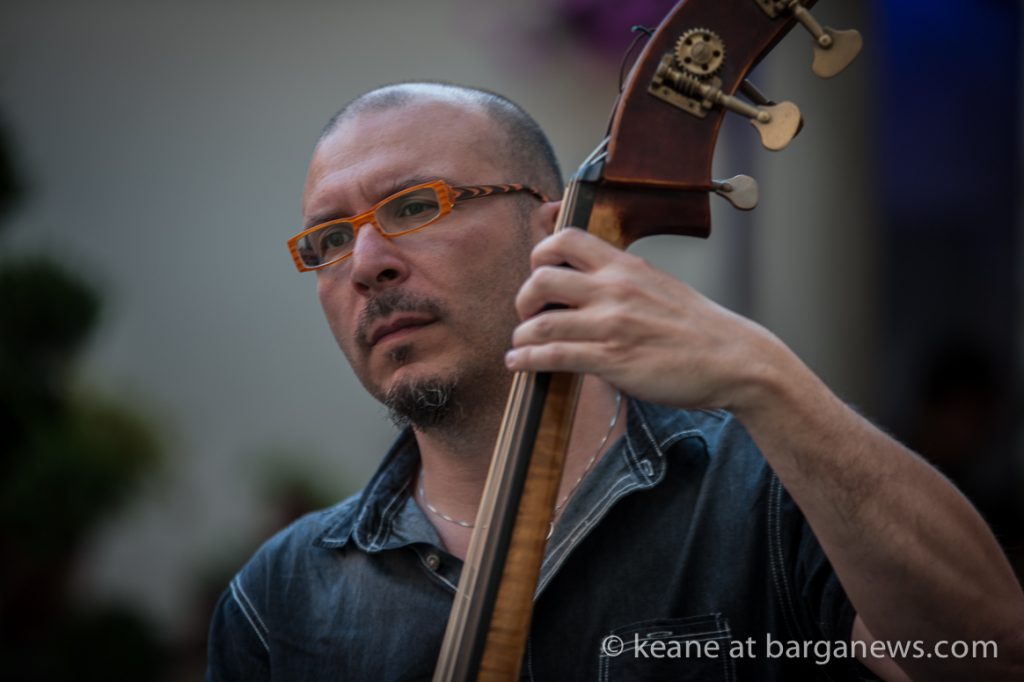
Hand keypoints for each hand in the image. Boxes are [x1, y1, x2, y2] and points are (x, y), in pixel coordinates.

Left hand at [505, 228, 793, 411]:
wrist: (733, 358)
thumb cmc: (697, 327)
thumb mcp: (658, 285)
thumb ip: (622, 281)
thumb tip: (588, 285)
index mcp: (626, 267)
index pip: (567, 238)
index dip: (540, 253)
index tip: (538, 272)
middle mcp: (614, 290)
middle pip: (541, 278)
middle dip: (524, 298)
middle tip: (528, 314)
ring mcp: (612, 326)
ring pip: (540, 323)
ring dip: (521, 335)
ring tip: (521, 344)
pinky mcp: (612, 360)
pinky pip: (553, 356)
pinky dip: (526, 359)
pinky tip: (517, 362)